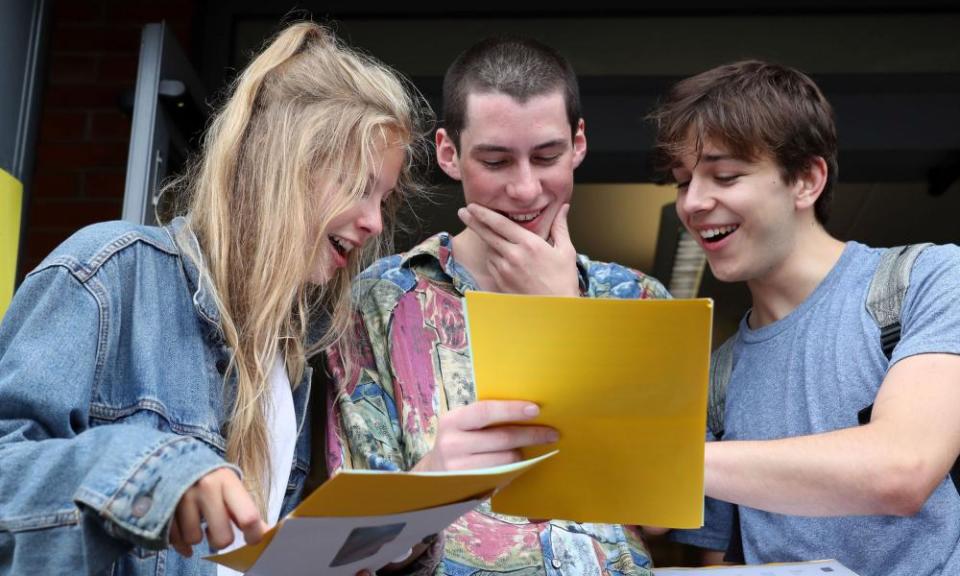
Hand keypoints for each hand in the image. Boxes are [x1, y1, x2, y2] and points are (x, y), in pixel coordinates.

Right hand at [169, 467, 267, 556]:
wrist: (172, 459)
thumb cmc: (210, 478)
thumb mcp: (230, 486)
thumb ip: (246, 509)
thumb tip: (266, 533)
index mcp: (227, 480)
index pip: (248, 517)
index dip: (254, 535)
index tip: (252, 539)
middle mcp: (205, 487)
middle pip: (222, 538)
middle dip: (222, 539)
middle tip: (218, 528)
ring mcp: (182, 497)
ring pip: (196, 539)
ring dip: (197, 535)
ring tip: (197, 518)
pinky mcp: (162, 507)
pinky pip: (176, 540)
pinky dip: (180, 539)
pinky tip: (183, 525)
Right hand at [414, 400, 558, 471]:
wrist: (434, 476)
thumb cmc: (458, 442)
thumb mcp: (462, 426)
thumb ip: (485, 419)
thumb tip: (528, 411)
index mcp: (452, 421)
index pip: (486, 410)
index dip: (512, 409)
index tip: (536, 409)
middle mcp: (452, 444)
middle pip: (503, 438)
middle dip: (531, 435)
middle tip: (552, 433)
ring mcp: (460, 468)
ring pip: (507, 459)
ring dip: (522, 453)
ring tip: (526, 449)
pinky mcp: (471, 486)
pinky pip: (504, 475)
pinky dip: (515, 468)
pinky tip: (518, 463)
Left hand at [458, 203, 578, 295]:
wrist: (556, 310)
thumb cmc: (563, 280)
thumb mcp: (565, 251)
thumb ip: (560, 226)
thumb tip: (564, 207)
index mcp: (529, 244)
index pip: (500, 224)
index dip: (484, 213)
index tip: (473, 206)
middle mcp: (513, 256)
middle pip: (487, 234)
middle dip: (473, 221)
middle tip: (463, 211)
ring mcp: (505, 270)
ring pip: (489, 250)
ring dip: (487, 241)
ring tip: (489, 235)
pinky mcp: (501, 282)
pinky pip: (492, 264)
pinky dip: (493, 257)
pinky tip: (500, 255)